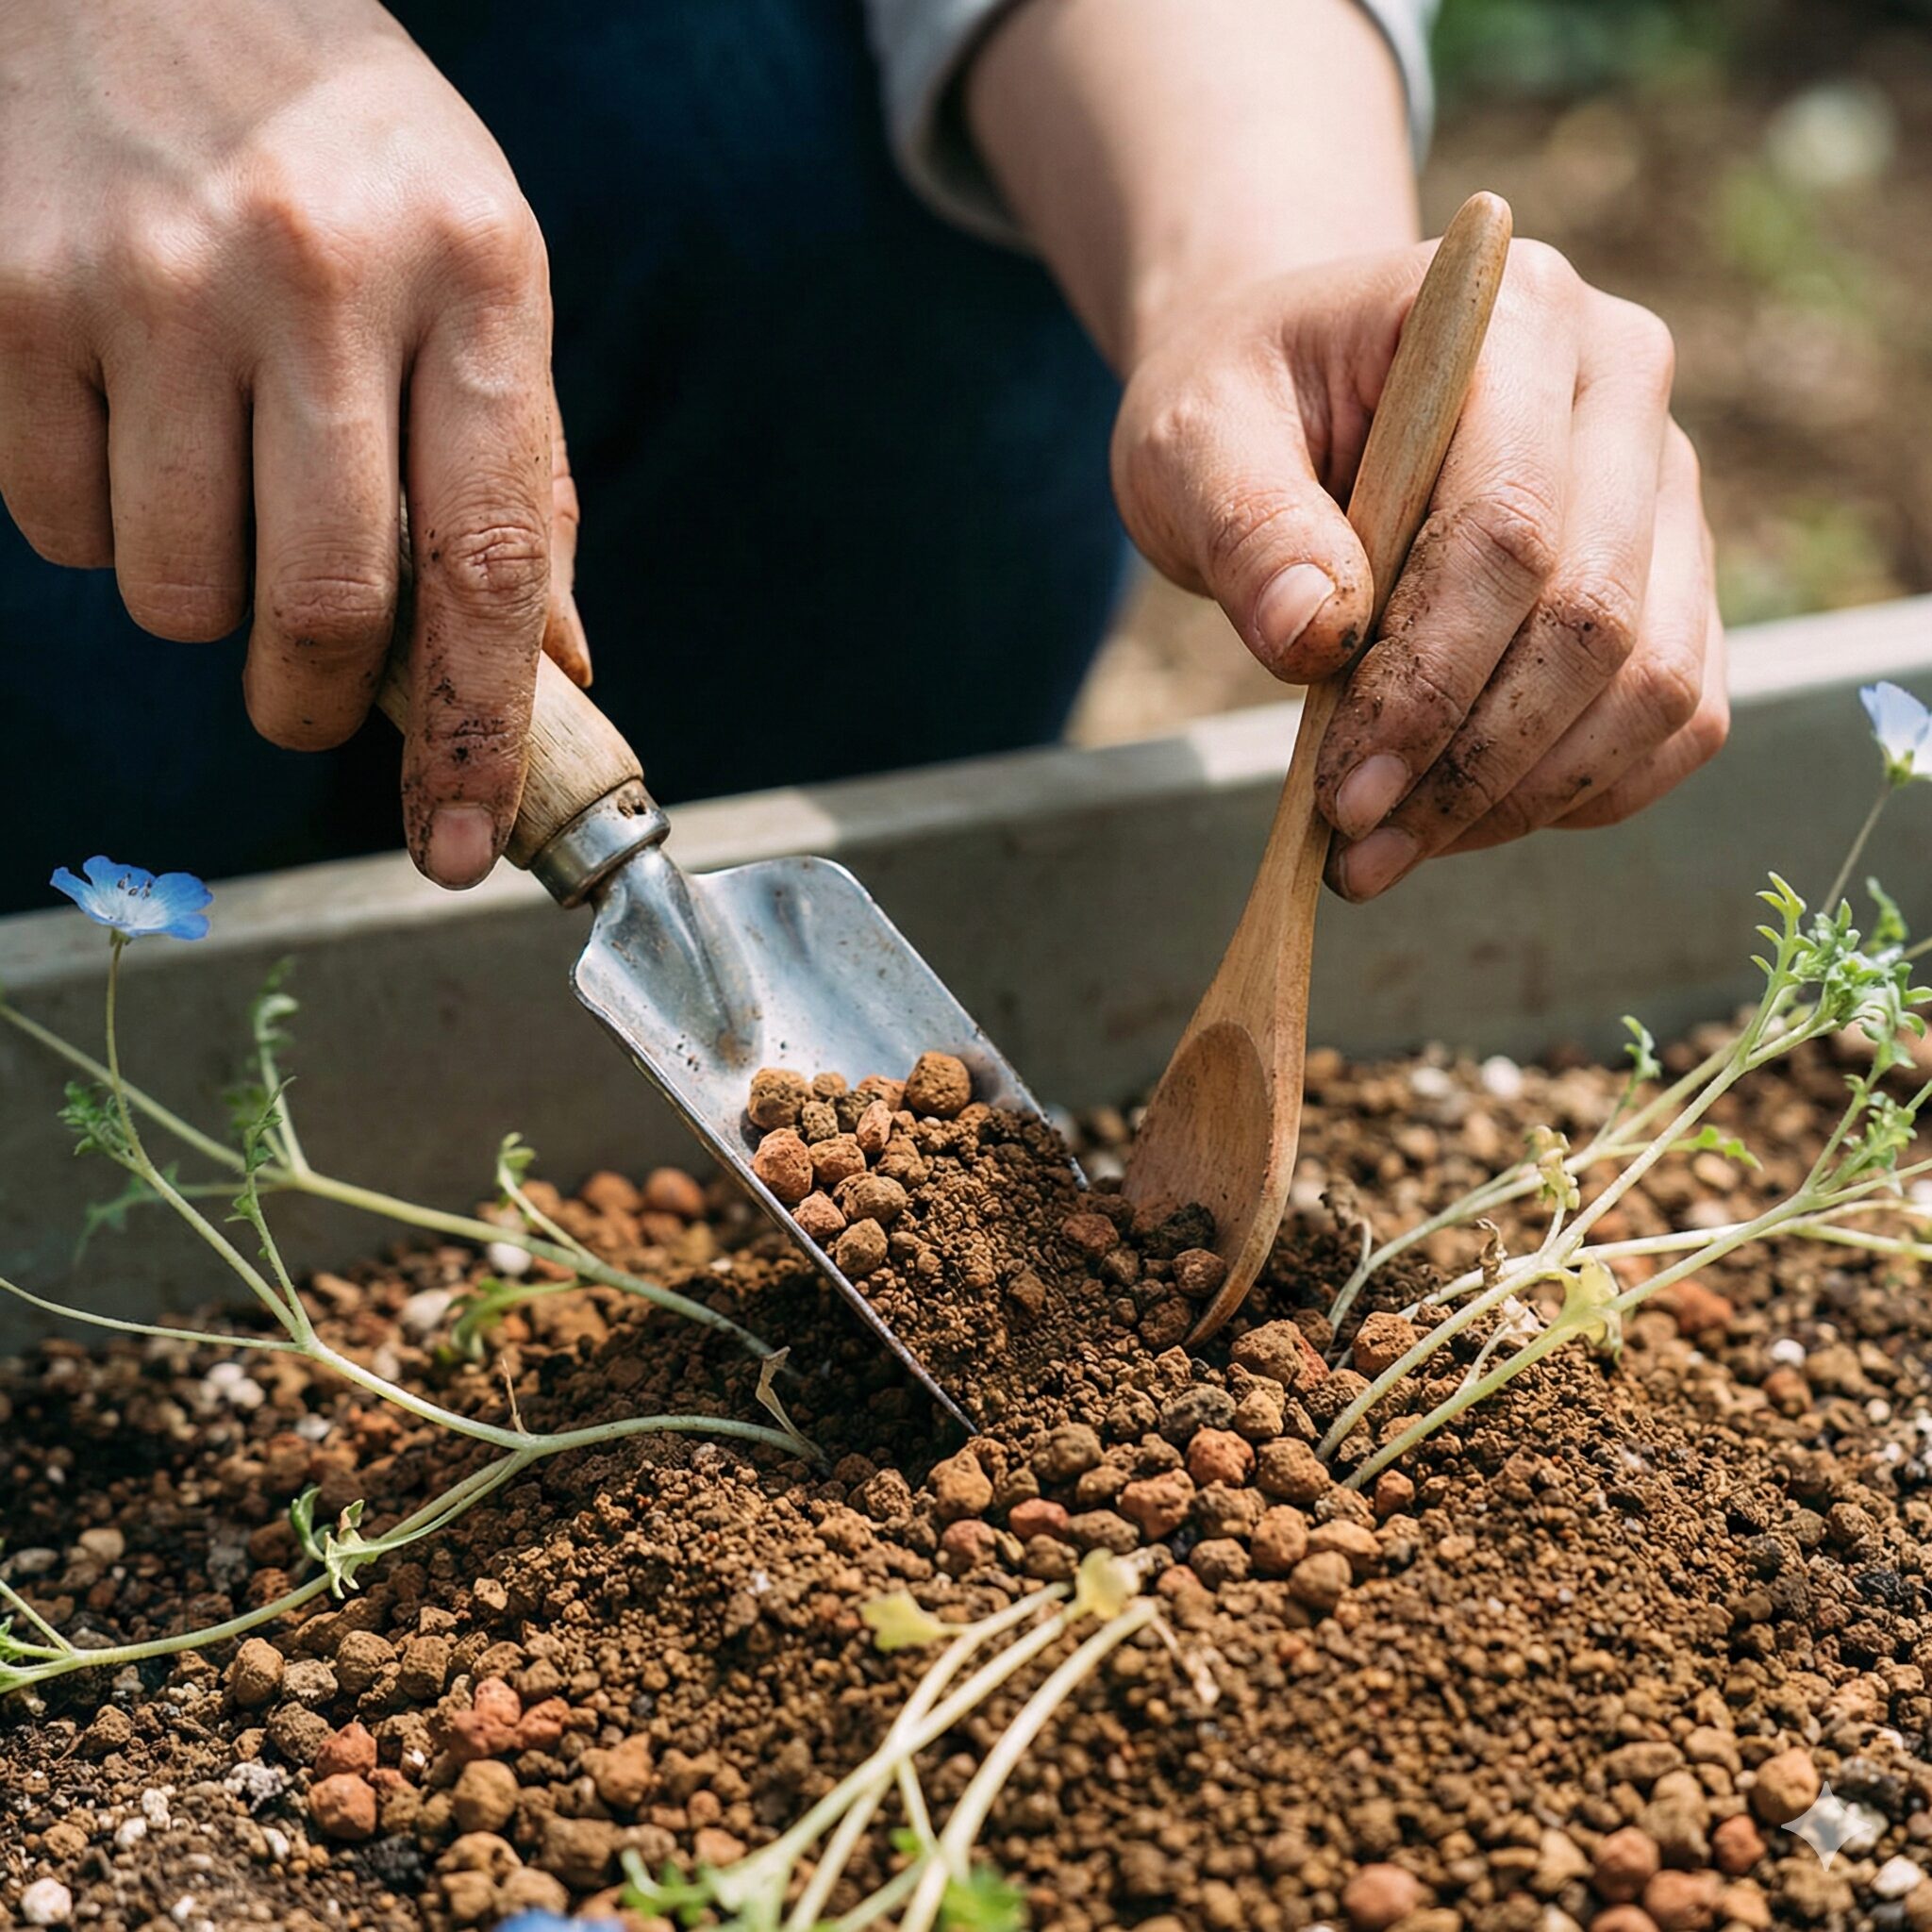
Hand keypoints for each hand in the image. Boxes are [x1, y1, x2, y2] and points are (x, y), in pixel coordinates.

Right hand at [0, 0, 587, 887]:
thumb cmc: (356, 158)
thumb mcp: (488, 277)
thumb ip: (523, 476)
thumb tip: (550, 665)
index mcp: (475, 274)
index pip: (487, 562)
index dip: (476, 734)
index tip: (463, 847)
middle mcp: (315, 275)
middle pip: (323, 606)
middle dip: (316, 701)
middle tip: (311, 698)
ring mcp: (150, 282)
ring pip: (179, 592)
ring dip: (208, 605)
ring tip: (223, 494)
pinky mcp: (12, 295)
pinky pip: (60, 527)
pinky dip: (105, 528)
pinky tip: (135, 429)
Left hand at [1111, 239, 1726, 898]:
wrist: (1294, 394)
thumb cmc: (1241, 412)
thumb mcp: (1191, 443)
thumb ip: (1246, 527)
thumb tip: (1312, 637)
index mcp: (1514, 314)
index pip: (1505, 529)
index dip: (1426, 684)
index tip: (1340, 796)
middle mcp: (1622, 386)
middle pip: (1594, 618)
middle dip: (1471, 764)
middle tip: (1358, 853)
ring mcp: (1664, 484)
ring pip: (1654, 683)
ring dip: (1526, 797)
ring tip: (1394, 847)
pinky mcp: (1675, 573)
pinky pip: (1679, 714)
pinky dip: (1582, 791)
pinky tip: (1468, 818)